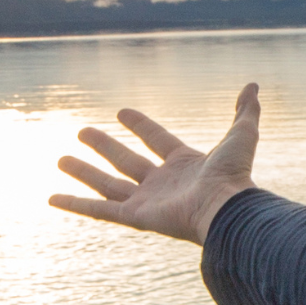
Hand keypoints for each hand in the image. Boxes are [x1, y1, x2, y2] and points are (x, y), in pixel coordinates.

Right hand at [49, 83, 262, 243]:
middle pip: (126, 161)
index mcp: (184, 164)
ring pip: (107, 185)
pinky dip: (74, 204)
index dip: (140, 125)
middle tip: (81, 132)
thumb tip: (252, 86)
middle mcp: (163, 184)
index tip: (121, 112)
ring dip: (83, 172)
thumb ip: (245, 111)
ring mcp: (147, 202)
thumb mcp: (242, 135)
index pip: (157, 140)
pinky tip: (52, 198)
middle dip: (104, 147)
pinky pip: (98, 210)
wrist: (226, 208)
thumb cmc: (235, 176)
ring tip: (60, 159)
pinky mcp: (134, 217)